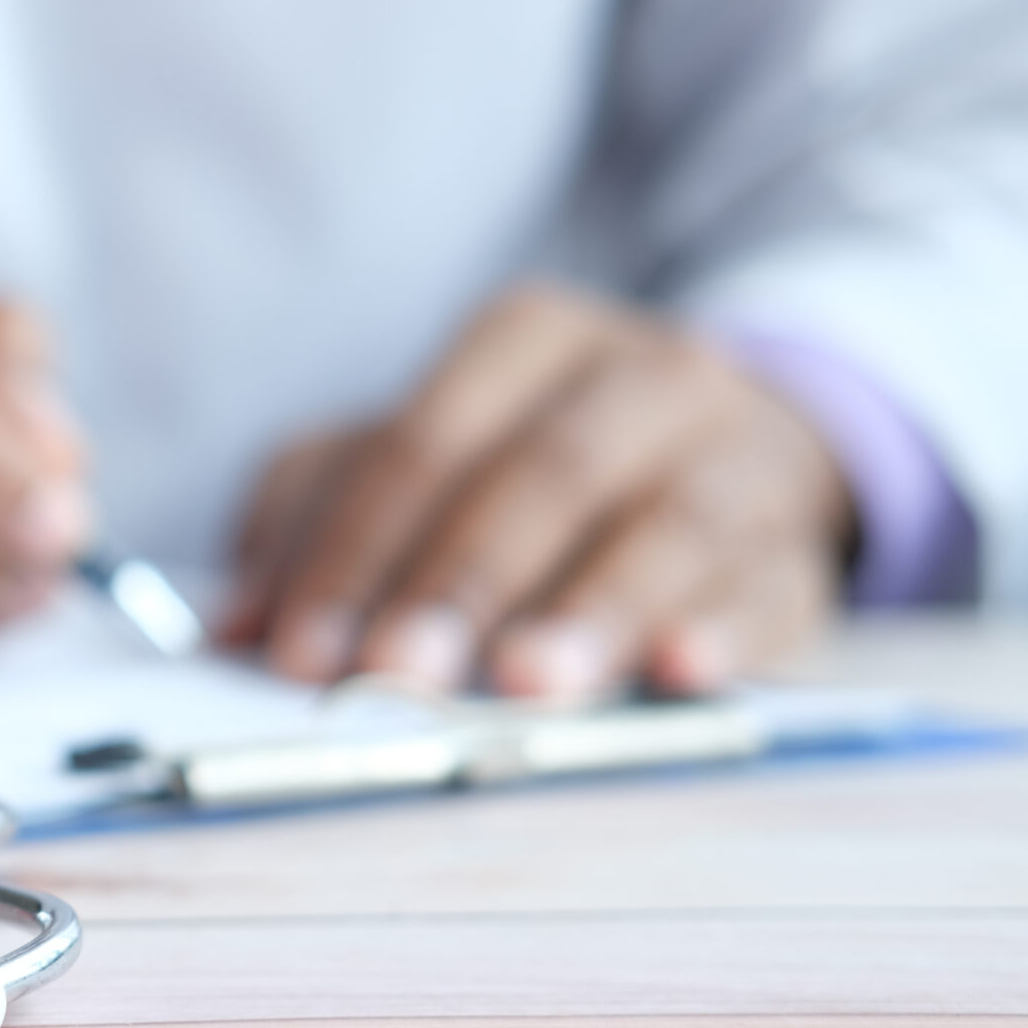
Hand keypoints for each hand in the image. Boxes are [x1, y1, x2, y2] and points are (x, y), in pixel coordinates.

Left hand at [225, 285, 852, 698]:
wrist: (739, 446)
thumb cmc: (535, 462)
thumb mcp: (421, 458)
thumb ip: (318, 519)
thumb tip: (230, 627)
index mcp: (525, 340)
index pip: (425, 441)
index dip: (355, 550)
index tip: (302, 651)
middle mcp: (641, 376)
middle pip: (541, 474)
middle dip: (459, 582)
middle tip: (396, 678)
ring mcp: (737, 455)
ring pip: (664, 524)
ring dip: (589, 610)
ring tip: (527, 688)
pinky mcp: (798, 546)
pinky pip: (770, 583)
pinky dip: (725, 628)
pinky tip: (680, 672)